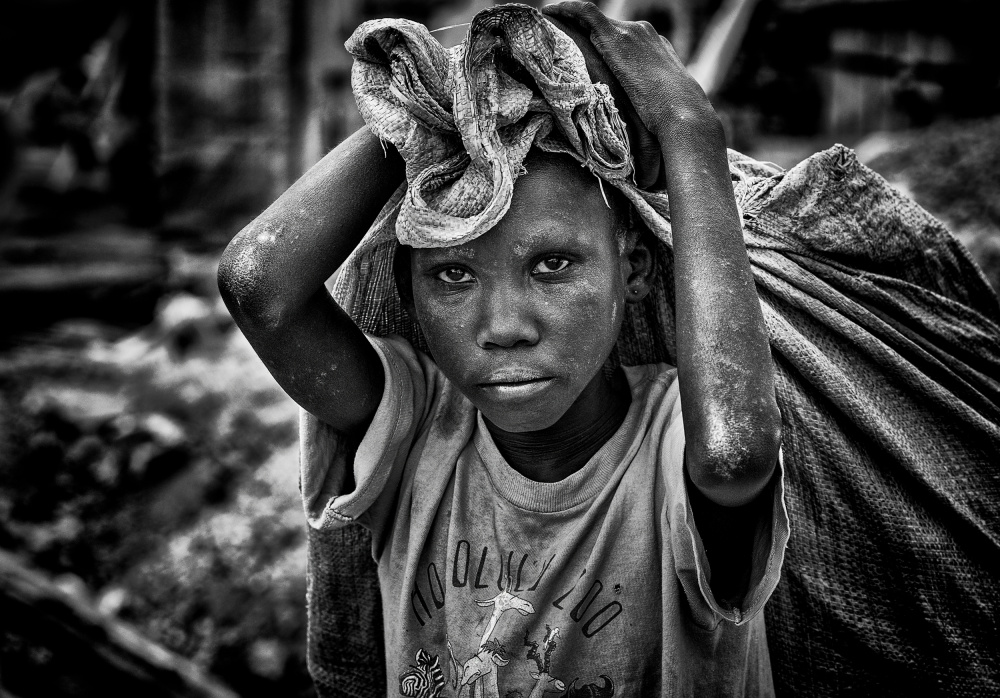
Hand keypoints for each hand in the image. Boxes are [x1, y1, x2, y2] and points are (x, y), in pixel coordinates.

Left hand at [543, 11, 662, 187]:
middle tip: (558, 37)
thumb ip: (647, 124)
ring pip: (595, 18)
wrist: (684, 116)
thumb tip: (645, 171)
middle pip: (609, 27)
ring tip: (548, 23)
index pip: (628, 42)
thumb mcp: (659, 120)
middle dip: (584, 31)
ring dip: (571, 20)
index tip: (587, 55)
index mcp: (658, 53)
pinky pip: (587, 12)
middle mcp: (646, 36)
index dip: (606, 48)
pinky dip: (568, 9)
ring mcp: (632, 34)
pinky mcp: (617, 37)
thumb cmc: (676, 129)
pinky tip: (549, 11)